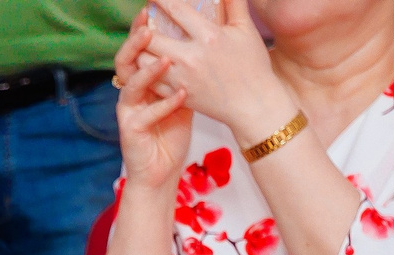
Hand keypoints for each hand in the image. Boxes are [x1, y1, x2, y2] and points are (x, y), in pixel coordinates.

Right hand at [113, 18, 194, 195]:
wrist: (160, 169)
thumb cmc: (172, 129)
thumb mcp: (182, 91)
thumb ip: (186, 68)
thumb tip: (206, 36)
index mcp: (141, 79)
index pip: (138, 48)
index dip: (141, 28)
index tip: (152, 8)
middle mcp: (130, 92)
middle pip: (125, 60)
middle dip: (135, 41)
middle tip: (149, 24)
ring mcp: (128, 111)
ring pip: (129, 85)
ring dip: (148, 71)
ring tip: (167, 58)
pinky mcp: (131, 131)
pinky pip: (145, 114)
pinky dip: (164, 104)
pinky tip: (182, 95)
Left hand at [138, 0, 297, 143]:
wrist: (253, 105)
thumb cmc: (252, 65)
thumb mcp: (245, 30)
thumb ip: (234, 4)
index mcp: (209, 37)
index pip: (176, 10)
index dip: (161, 0)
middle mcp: (190, 58)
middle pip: (151, 37)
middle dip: (144, 25)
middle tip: (145, 18)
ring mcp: (181, 79)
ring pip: (144, 60)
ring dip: (141, 49)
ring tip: (144, 40)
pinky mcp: (176, 96)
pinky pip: (150, 82)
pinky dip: (145, 71)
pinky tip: (148, 62)